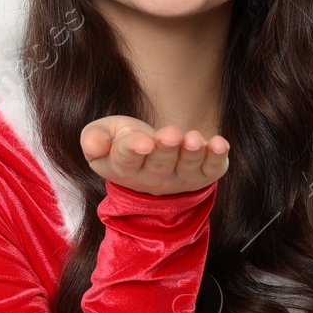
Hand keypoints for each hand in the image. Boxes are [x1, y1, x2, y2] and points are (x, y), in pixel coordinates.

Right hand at [80, 116, 229, 196]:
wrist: (150, 154)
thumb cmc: (122, 140)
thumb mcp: (102, 133)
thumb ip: (94, 137)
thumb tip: (93, 146)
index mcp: (123, 167)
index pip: (127, 159)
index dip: (134, 150)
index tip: (143, 143)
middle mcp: (152, 178)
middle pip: (160, 164)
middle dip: (166, 150)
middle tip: (171, 134)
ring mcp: (179, 178)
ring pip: (187, 167)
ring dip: (192, 153)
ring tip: (193, 138)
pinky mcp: (202, 174)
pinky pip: (212, 169)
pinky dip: (217, 157)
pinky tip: (219, 143)